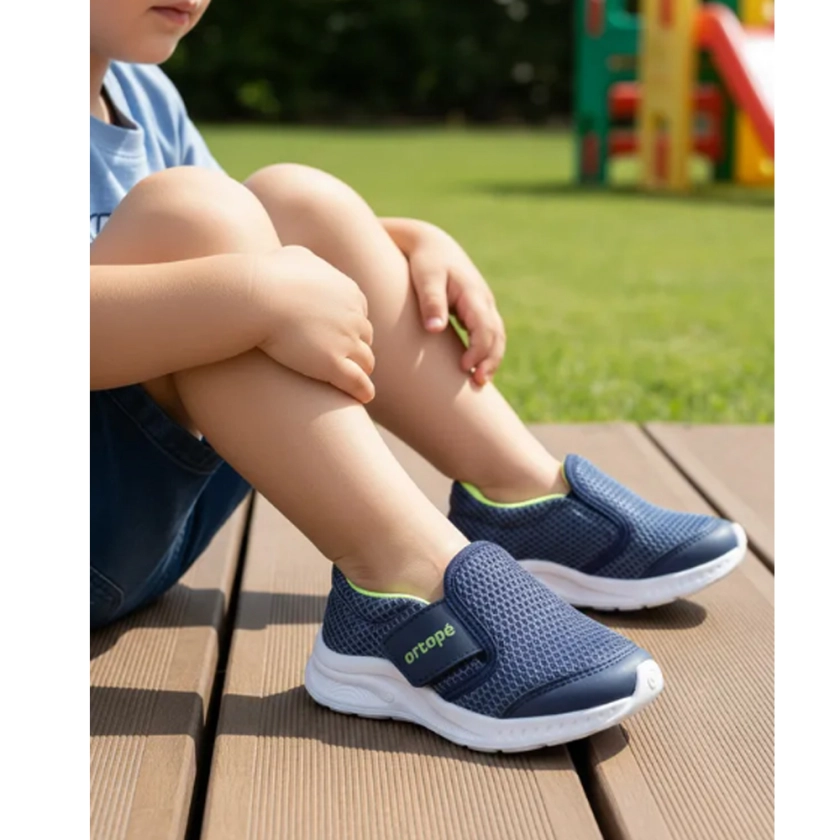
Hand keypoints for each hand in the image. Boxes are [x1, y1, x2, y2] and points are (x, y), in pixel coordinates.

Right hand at [253, 246, 374, 402]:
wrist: (257, 296)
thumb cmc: (268, 274)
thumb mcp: (294, 257)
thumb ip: (307, 261)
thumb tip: (305, 262)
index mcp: (350, 293)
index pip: (359, 314)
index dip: (349, 327)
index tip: (337, 336)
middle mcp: (355, 317)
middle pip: (365, 338)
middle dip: (355, 348)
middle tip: (343, 360)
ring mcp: (347, 342)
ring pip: (366, 362)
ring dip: (360, 370)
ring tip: (352, 383)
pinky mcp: (334, 365)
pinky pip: (359, 383)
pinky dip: (363, 391)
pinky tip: (361, 398)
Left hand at [402, 222, 505, 385]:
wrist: (432, 244)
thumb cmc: (426, 262)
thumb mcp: (427, 279)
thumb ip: (432, 303)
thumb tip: (435, 330)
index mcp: (473, 294)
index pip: (485, 327)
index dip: (479, 350)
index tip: (465, 367)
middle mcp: (484, 301)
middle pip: (496, 335)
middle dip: (490, 360)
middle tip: (478, 383)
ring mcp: (483, 306)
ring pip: (496, 336)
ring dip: (491, 359)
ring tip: (480, 382)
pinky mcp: (476, 311)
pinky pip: (488, 334)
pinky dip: (487, 352)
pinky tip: (476, 369)